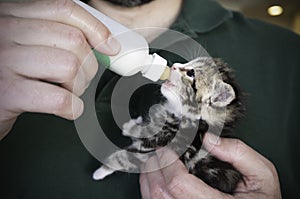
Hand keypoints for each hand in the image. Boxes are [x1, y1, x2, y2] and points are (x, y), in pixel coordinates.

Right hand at [0, 0, 119, 138]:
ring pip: (70, 66)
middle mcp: (6, 31)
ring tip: (67, 92)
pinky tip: (66, 108)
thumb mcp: (25, 45)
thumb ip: (56, 37)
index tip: (110, 47)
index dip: (95, 28)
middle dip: (88, 66)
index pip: (64, 9)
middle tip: (81, 78)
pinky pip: (59, 98)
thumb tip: (105, 44)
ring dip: (78, 86)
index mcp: (13, 15)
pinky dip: (72, 107)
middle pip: (74, 40)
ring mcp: (5, 61)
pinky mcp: (8, 92)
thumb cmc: (8, 74)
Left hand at [139, 133, 281, 198]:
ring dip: (148, 178)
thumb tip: (209, 139)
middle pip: (159, 194)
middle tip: (156, 152)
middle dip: (153, 167)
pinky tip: (155, 178)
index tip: (165, 149)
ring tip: (153, 162)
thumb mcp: (262, 175)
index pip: (178, 185)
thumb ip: (239, 153)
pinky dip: (150, 190)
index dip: (167, 163)